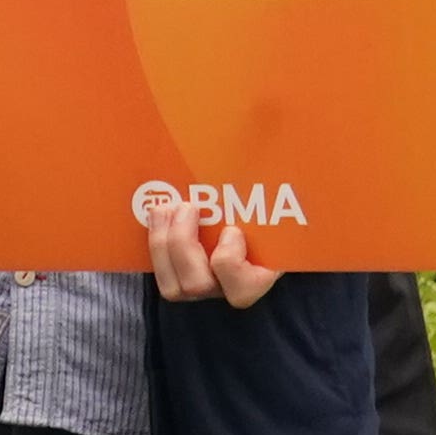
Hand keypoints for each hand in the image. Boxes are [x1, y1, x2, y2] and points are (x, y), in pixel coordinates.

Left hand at [137, 189, 279, 308]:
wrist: (257, 230)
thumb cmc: (271, 223)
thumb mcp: (276, 213)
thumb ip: (282, 194)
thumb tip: (267, 145)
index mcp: (260, 274)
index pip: (243, 289)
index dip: (230, 261)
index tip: (232, 229)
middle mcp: (228, 289)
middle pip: (198, 285)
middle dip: (183, 243)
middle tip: (188, 206)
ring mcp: (203, 289)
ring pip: (173, 287)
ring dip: (162, 243)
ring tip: (164, 208)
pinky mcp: (180, 281)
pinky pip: (160, 274)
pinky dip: (153, 243)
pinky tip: (155, 215)